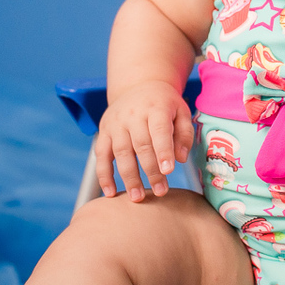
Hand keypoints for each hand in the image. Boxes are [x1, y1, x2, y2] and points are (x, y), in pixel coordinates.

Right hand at [95, 81, 193, 200]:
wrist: (139, 86)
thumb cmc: (164, 104)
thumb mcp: (181, 111)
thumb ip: (184, 134)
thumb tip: (180, 159)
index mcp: (156, 107)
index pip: (159, 130)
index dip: (163, 151)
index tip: (168, 171)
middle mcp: (133, 115)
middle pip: (141, 145)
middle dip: (150, 171)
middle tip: (160, 192)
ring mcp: (116, 124)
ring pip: (121, 153)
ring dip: (128, 177)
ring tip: (137, 197)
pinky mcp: (103, 132)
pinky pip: (100, 156)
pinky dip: (104, 175)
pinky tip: (110, 193)